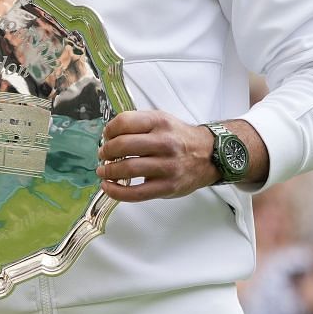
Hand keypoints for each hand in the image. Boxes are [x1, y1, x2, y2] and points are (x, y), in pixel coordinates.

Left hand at [97, 110, 216, 201]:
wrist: (209, 155)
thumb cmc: (180, 138)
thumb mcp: (162, 120)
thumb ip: (137, 124)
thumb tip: (108, 136)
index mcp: (160, 122)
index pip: (124, 122)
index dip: (109, 130)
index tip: (106, 137)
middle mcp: (164, 142)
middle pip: (122, 145)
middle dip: (106, 151)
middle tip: (103, 155)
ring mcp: (167, 166)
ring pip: (128, 169)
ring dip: (108, 171)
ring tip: (103, 171)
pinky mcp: (168, 186)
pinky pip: (136, 193)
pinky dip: (116, 192)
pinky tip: (108, 187)